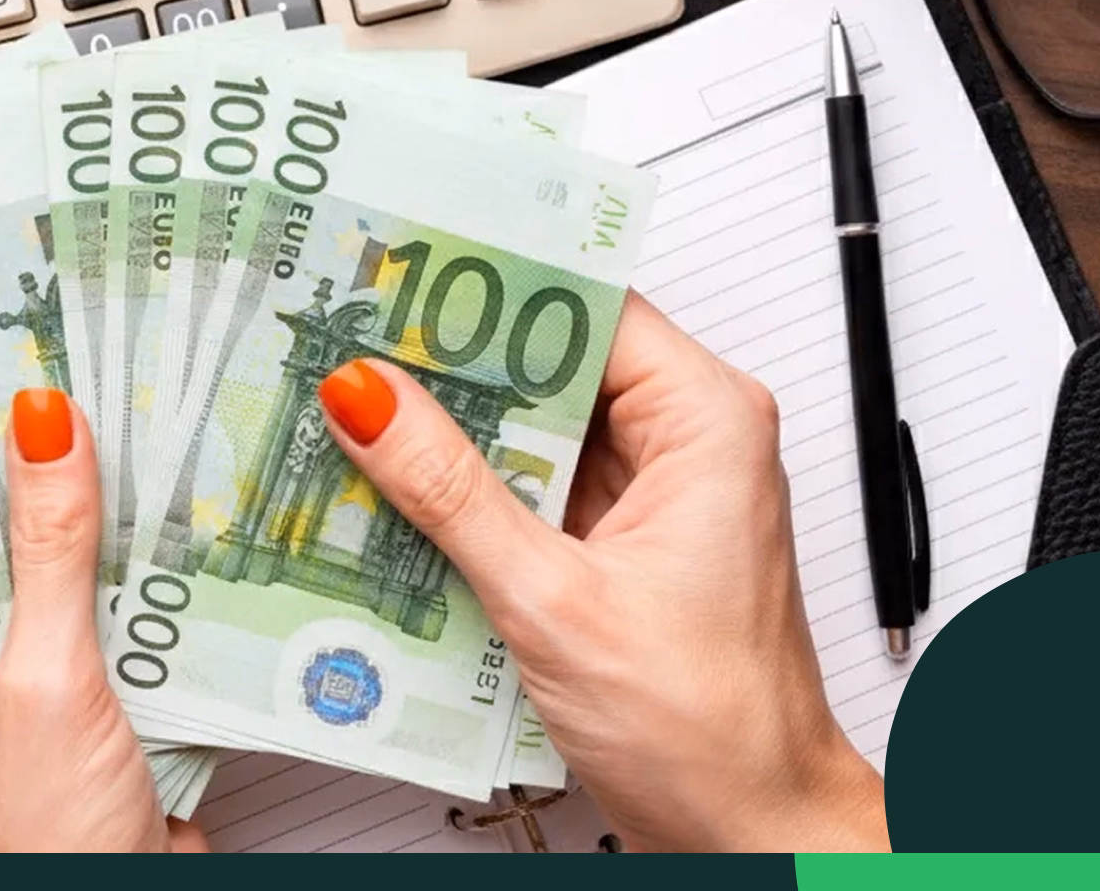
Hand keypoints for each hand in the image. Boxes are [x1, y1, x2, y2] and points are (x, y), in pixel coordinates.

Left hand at [0, 389, 207, 851]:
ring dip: (72, 526)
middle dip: (10, 478)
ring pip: (32, 579)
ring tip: (103, 433)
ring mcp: (2, 693)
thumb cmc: (43, 855)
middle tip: (45, 381)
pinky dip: (116, 581)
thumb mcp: (46, 683)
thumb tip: (41, 431)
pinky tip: (145, 529)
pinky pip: (86, 620)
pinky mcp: (69, 708)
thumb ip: (50, 552)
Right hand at [316, 292, 889, 851]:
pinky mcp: (611, 541)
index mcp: (706, 421)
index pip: (583, 302)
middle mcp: (685, 442)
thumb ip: (450, 491)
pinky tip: (395, 491)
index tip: (398, 272)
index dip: (486, 282)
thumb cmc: (710, 727)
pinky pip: (526, 485)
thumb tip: (370, 398)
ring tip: (356, 414)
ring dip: (448, 429)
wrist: (750, 828)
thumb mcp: (551, 597)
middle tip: (349, 343)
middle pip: (546, 359)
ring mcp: (647, 494)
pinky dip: (464, 489)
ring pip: (528, 424)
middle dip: (448, 359)